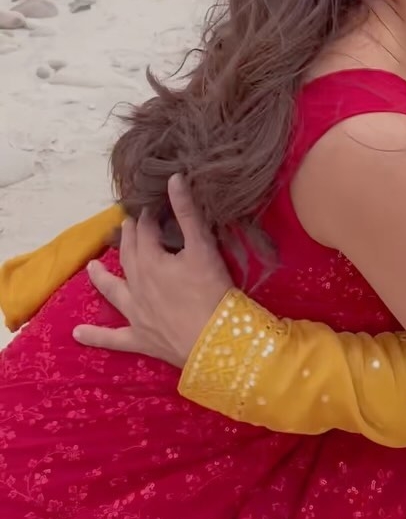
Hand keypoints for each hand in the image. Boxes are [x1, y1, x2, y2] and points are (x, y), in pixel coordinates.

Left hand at [73, 174, 232, 366]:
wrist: (215, 340)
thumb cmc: (212, 290)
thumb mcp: (203, 246)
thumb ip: (187, 212)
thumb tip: (173, 178)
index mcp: (150, 260)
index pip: (146, 231)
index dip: (148, 216)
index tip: (152, 204)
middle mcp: (136, 284)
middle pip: (128, 255)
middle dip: (129, 238)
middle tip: (127, 225)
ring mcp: (135, 313)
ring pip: (113, 291)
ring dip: (101, 278)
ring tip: (91, 267)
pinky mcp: (140, 338)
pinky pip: (112, 338)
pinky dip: (95, 336)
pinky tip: (77, 334)